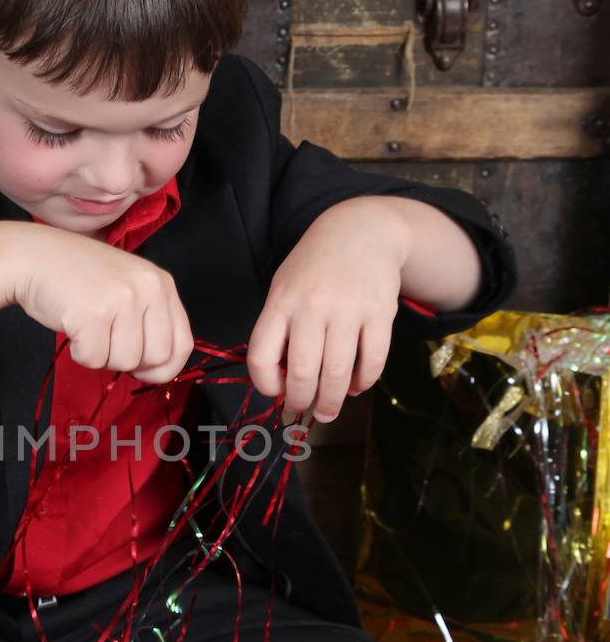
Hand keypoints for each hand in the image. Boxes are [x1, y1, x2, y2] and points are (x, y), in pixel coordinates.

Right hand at [11, 226, 193, 384]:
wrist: (34, 257)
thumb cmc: (78, 279)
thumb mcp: (128, 288)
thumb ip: (149, 321)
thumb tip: (157, 370)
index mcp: (161, 283)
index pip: (182, 345)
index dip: (162, 367)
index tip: (142, 368)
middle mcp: (147, 288)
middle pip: (156, 359)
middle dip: (128, 361)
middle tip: (106, 338)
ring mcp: (121, 299)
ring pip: (125, 362)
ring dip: (101, 354)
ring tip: (87, 325)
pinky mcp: (93, 314)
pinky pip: (94, 359)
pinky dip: (79, 352)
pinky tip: (73, 326)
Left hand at [247, 201, 404, 422]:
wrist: (362, 230)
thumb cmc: (315, 268)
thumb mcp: (284, 288)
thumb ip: (278, 330)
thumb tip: (282, 381)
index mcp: (280, 302)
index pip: (260, 356)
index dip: (266, 385)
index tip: (276, 392)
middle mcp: (312, 305)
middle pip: (302, 373)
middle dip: (301, 402)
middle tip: (304, 410)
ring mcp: (348, 309)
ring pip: (337, 373)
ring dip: (331, 402)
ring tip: (328, 410)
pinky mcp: (381, 312)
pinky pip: (372, 361)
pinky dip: (363, 382)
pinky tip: (355, 386)